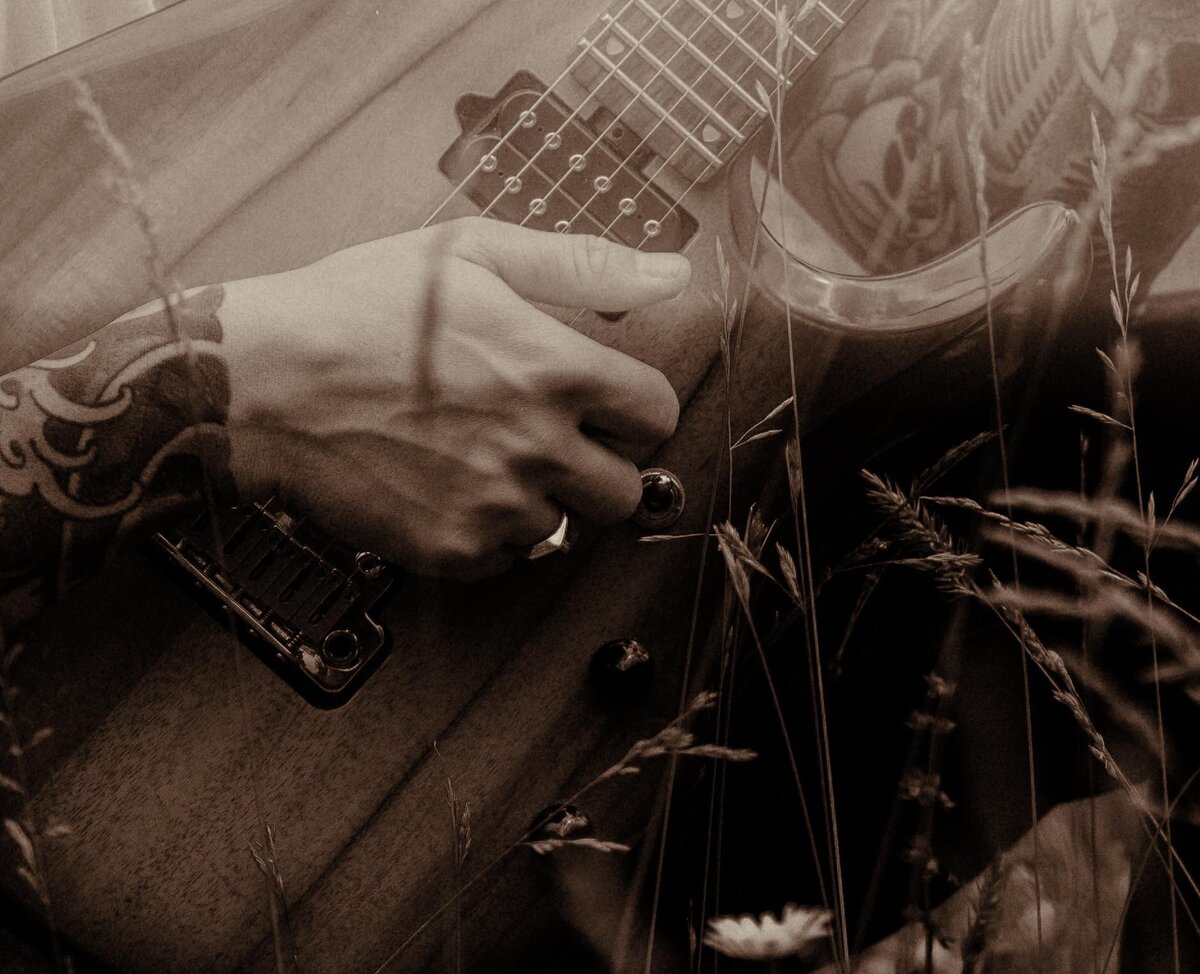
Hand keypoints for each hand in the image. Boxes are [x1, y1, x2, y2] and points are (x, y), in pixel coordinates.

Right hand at [218, 218, 689, 576]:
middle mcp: (537, 447)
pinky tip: (451, 488)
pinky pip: (508, 558)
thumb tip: (671, 275)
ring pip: (565, 528)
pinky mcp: (451, 550)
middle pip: (626, 491)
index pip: (657, 415)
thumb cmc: (359, 307)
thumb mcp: (472, 255)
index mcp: (555, 370)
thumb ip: (582, 267)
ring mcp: (494, 507)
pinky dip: (491, 533)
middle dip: (600, 465)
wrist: (263, 379)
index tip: (604, 403)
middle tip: (550, 438)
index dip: (634, 407)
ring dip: (541, 500)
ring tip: (483, 457)